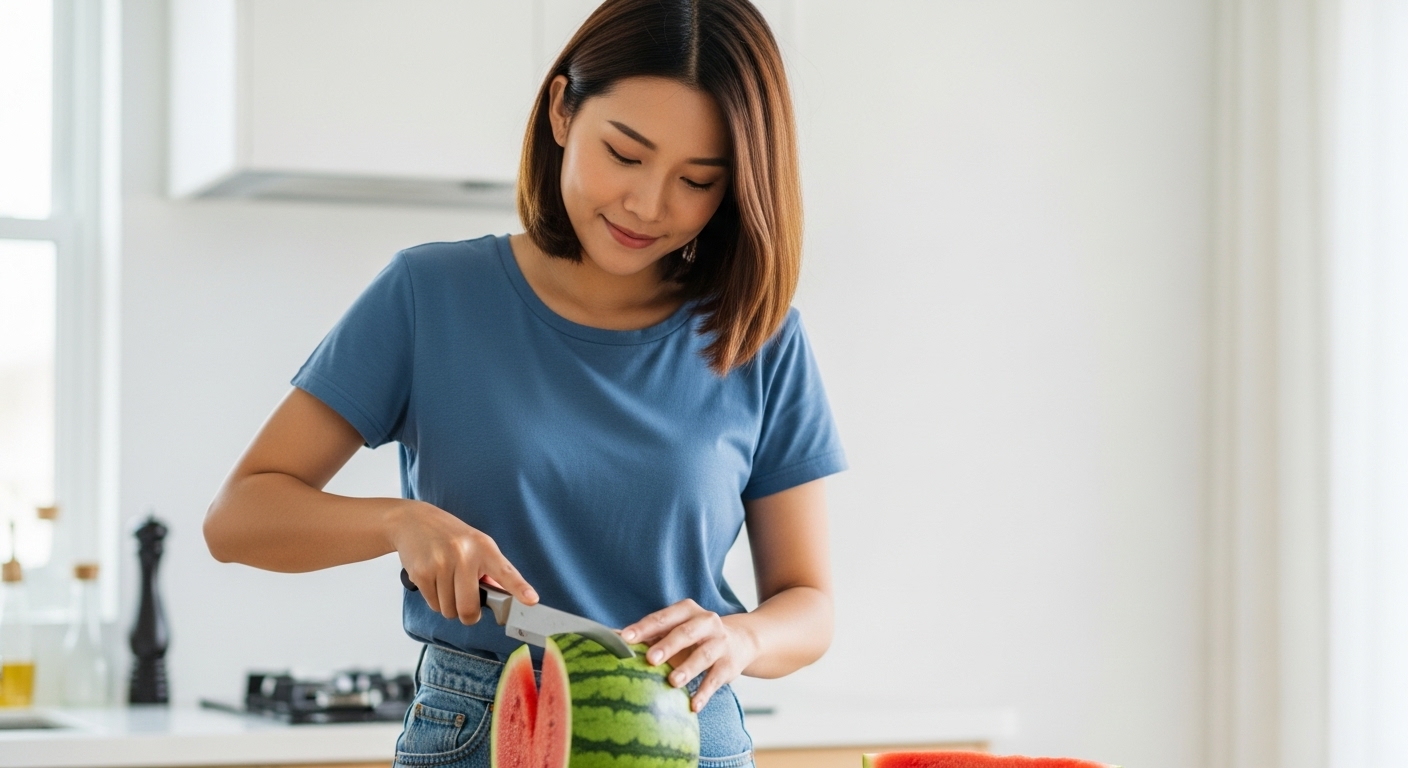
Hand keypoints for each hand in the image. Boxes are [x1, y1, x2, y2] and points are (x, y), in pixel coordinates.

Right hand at [390, 501, 536, 624]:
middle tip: (465, 603)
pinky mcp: (422, 573)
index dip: (520, 589)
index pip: (506, 572)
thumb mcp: (476, 544)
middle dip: (468, 614)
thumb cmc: (451, 537)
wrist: (414, 521)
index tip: (532, 600)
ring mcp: (441, 564)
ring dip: (448, 605)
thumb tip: (503, 597)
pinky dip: (434, 600)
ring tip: (446, 583)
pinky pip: (433, 605)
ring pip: (449, 610)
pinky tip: (434, 580)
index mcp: (484, 548)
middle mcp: (464, 555)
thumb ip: (491, 571)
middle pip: (469, 608)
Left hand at [621, 599, 759, 712]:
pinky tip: (693, 705)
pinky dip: (705, 693)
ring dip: (688, 668)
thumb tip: (609, 637)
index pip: (663, 618)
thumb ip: (646, 634)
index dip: (644, 628)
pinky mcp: (729, 665)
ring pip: (704, 654)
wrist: (740, 641)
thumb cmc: (693, 637)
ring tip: (673, 682)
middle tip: (649, 659)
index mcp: (687, 611)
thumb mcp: (674, 629)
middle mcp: (706, 622)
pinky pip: (716, 679)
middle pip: (685, 633)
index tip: (626, 639)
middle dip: (667, 645)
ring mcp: (720, 643)